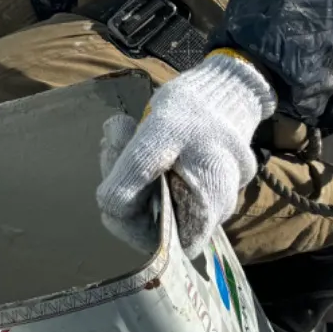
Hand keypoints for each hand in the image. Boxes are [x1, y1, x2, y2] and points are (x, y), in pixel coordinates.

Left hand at [97, 49, 275, 253]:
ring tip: (119, 131)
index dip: (130, 226)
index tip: (113, 193)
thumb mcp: (161, 134)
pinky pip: (151, 181)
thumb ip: (135, 171)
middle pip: (149, 219)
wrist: (223, 87)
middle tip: (113, 142)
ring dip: (123, 167)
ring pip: (147, 198)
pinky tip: (126, 133)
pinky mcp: (183, 179)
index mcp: (206, 208)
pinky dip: (133, 161)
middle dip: (122, 183)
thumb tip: (108, 208)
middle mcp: (204, 212)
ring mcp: (194, 196)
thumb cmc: (197, 111)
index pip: (163, 244)